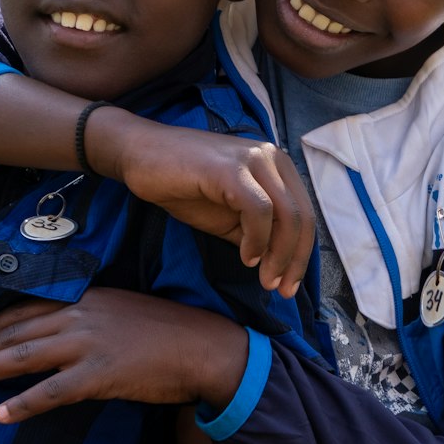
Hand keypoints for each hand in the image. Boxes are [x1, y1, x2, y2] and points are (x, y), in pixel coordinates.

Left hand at [0, 288, 247, 424]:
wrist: (204, 347)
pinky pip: (49, 392)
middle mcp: (80, 314)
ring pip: (24, 356)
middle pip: (18, 330)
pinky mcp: (98, 374)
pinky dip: (21, 404)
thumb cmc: (169, 332)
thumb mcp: (124, 310)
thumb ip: (93, 316)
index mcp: (86, 296)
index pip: (28, 306)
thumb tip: (67, 331)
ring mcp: (88, 343)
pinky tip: (0, 415)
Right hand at [97, 116, 314, 299]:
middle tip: (278, 289)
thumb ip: (255, 233)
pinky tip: (246, 257)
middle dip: (294, 261)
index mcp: (277, 167)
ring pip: (286, 215)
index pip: (304, 215)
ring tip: (262, 277)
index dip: (301, 256)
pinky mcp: (231, 168)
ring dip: (278, 255)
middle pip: (302, 217)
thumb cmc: (182, 184)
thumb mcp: (227, 216)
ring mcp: (253, 159)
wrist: (140, 155)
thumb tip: (277, 264)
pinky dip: (257, 239)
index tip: (287, 287)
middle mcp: (272, 158)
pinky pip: (258, 209)